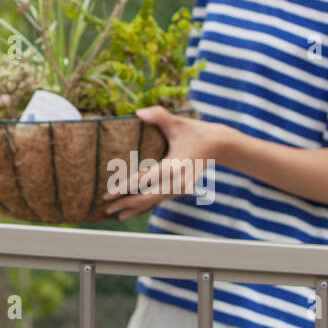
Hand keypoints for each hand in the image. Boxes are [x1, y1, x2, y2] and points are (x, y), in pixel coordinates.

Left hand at [102, 106, 224, 220]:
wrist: (220, 146)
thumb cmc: (196, 132)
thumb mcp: (177, 122)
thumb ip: (159, 116)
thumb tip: (139, 112)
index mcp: (174, 165)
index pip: (145, 179)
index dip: (126, 187)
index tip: (110, 194)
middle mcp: (177, 181)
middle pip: (147, 197)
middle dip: (126, 203)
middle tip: (107, 207)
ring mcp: (180, 188)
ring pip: (153, 202)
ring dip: (135, 208)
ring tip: (117, 215)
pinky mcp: (180, 190)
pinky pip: (159, 200)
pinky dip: (146, 206)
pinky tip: (133, 211)